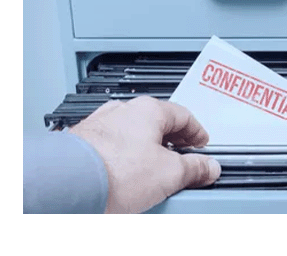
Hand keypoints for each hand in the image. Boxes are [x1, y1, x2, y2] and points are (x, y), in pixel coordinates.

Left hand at [69, 96, 220, 213]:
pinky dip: (125, 160)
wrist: (68, 185)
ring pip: (134, 136)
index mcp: (149, 110)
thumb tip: (208, 168)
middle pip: (158, 125)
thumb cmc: (113, 171)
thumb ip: (195, 168)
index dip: (198, 133)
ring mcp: (101, 126)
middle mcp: (123, 111)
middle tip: (182, 164)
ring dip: (148, 152)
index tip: (202, 146)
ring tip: (153, 177)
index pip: (184, 116)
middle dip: (173, 145)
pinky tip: (127, 179)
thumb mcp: (169, 173)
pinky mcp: (84, 144)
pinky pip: (114, 148)